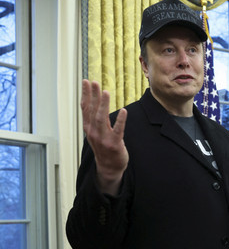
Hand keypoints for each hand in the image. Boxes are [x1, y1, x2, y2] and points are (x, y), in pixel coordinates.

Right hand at [81, 80, 128, 194]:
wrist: (109, 167)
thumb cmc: (104, 148)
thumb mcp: (95, 132)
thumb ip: (95, 118)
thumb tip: (94, 102)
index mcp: (89, 128)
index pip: (86, 108)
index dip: (85, 94)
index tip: (86, 82)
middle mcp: (93, 132)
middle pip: (92, 110)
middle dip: (93, 95)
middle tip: (94, 82)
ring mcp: (103, 138)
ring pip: (102, 119)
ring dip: (103, 105)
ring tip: (106, 92)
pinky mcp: (114, 144)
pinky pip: (118, 130)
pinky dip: (120, 120)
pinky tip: (124, 111)